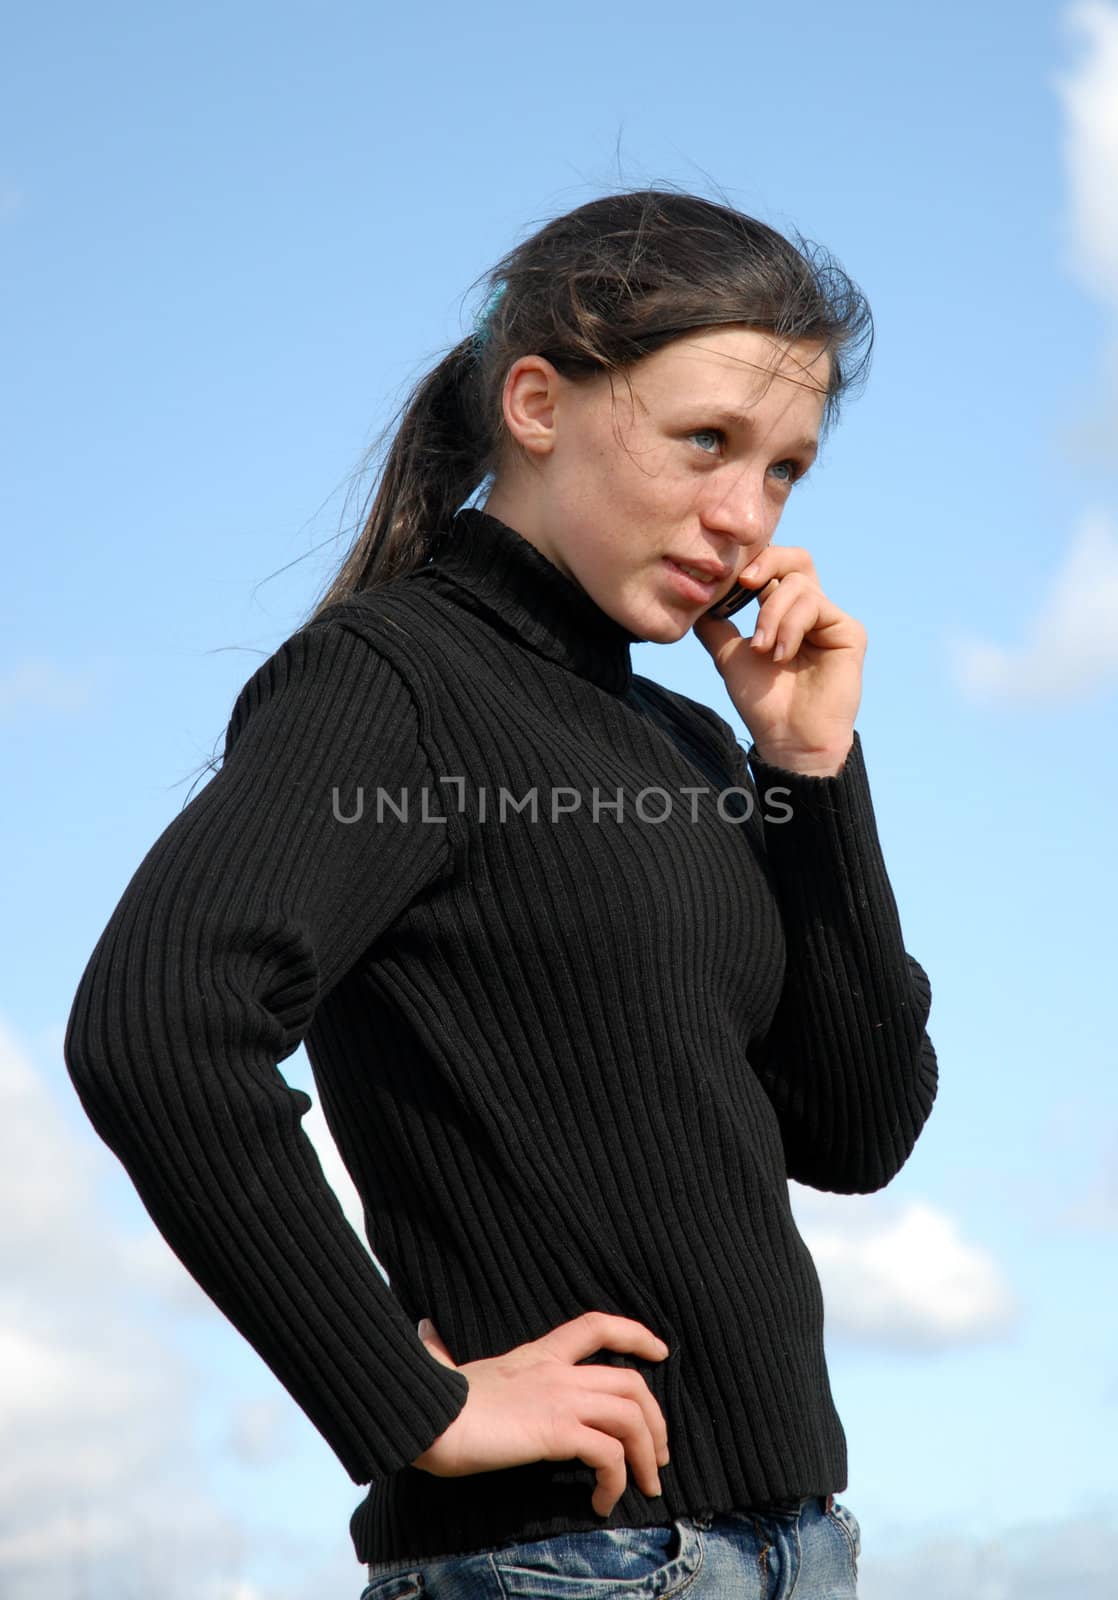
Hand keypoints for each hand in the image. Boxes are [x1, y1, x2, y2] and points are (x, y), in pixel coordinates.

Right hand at [411, 1311, 671, 1517]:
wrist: (427, 1417)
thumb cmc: (433, 1401)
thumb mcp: (449, 1370)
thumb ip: (443, 1353)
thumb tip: (423, 1332)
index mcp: (537, 1354)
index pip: (596, 1325)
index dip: (635, 1333)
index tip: (660, 1351)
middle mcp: (557, 1372)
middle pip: (631, 1382)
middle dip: (656, 1420)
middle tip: (658, 1456)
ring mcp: (560, 1399)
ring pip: (631, 1417)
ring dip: (647, 1454)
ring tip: (644, 1486)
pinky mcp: (556, 1431)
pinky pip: (608, 1454)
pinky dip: (615, 1481)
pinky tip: (601, 1502)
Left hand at [693, 545, 864, 774]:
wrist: (787, 737)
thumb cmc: (762, 701)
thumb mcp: (728, 655)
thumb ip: (716, 624)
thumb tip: (698, 597)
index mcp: (784, 612)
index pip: (774, 566)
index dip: (752, 562)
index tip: (728, 580)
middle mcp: (810, 610)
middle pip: (796, 558)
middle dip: (767, 561)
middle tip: (745, 583)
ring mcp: (831, 619)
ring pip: (798, 584)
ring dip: (771, 614)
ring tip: (762, 649)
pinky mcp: (849, 631)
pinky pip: (815, 605)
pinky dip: (790, 626)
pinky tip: (781, 655)